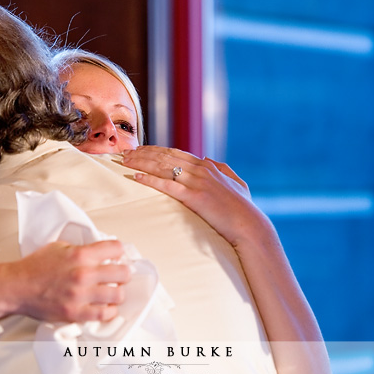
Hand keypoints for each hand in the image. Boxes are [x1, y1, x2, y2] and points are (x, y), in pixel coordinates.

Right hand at [0, 240, 130, 322]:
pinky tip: (106, 306)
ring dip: (117, 293)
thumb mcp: (59, 247)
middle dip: (123, 273)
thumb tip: (100, 251)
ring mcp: (80, 295)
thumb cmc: (34, 267)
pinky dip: (109, 311)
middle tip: (119, 275)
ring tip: (112, 292)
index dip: (119, 252)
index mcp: (80, 255)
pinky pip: (103, 314)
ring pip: (117, 295)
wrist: (16, 287)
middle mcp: (83, 274)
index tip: (117, 256)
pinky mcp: (75, 312)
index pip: (116, 249)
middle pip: (122, 273)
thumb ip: (81, 249)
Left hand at [121, 146, 272, 247]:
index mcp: (208, 166)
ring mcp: (197, 182)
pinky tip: (136, 177)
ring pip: (162, 167)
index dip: (155, 149)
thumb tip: (208, 158)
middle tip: (124, 152)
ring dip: (141, 163)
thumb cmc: (244, 208)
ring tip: (124, 161)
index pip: (175, 153)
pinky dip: (150, 180)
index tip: (140, 149)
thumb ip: (223, 169)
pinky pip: (167, 185)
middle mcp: (201, 169)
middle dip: (142, 153)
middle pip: (165, 156)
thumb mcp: (236, 182)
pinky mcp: (194, 197)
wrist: (249, 225)